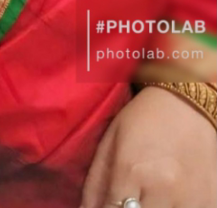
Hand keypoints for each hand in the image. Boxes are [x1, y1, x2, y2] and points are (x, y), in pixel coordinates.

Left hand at [80, 85, 216, 207]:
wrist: (189, 104)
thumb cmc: (143, 119)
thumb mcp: (109, 143)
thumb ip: (94, 186)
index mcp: (132, 171)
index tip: (106, 206)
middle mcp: (164, 190)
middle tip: (126, 199)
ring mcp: (192, 200)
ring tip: (147, 195)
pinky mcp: (212, 203)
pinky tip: (168, 198)